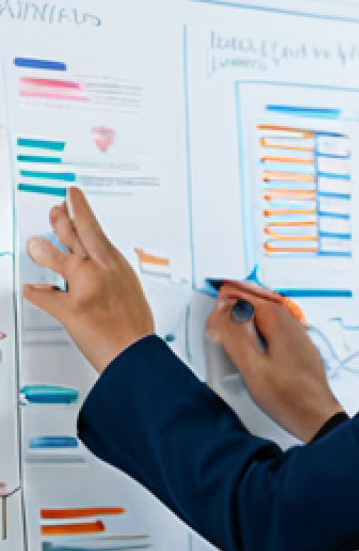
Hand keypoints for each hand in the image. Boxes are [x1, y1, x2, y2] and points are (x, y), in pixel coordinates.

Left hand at [22, 188, 154, 371]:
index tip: (73, 198)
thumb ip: (108, 275)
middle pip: (76, 234)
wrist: (136, 352)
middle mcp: (101, 271)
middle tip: (53, 210)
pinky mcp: (72, 309)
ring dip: (41, 250)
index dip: (81, 210)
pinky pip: (44, 296)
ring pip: (56, 258)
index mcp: (116, 265)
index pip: (95, 229)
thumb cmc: (135, 327)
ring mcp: (86, 287)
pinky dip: (35, 293)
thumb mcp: (129, 291)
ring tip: (34, 245)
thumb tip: (93, 271)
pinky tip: (31, 290)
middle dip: (61, 218)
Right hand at [206, 282, 342, 442]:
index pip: (250, 298)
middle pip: (264, 302)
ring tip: (237, 309)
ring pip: (273, 315)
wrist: (316, 418)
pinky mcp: (301, 353)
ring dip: (254, 309)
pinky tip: (257, 335)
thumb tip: (222, 315)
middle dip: (244, 296)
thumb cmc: (290, 398)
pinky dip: (264, 325)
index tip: (216, 295)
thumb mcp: (252, 368)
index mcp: (280, 324)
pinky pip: (280, 329)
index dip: (230, 297)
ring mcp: (300, 339)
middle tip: (225, 293)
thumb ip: (234, 338)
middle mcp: (293, 327)